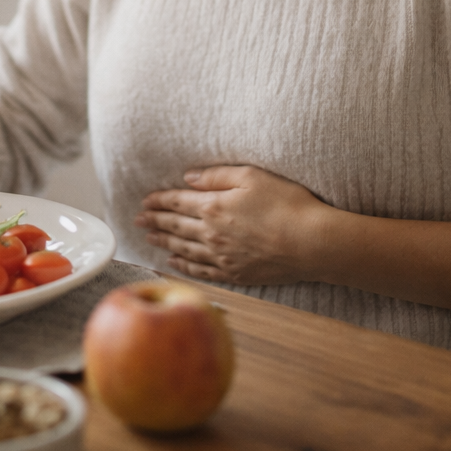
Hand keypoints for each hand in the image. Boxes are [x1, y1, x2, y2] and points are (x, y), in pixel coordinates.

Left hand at [135, 165, 330, 286]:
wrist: (312, 243)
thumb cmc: (287, 204)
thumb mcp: (252, 176)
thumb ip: (216, 176)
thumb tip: (189, 178)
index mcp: (213, 206)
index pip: (176, 202)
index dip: (158, 200)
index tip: (145, 200)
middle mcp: (211, 233)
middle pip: (174, 226)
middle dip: (154, 221)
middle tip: (137, 220)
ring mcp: (221, 256)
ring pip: (183, 249)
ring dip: (163, 242)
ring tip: (149, 238)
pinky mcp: (235, 274)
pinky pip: (200, 270)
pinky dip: (184, 265)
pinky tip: (174, 262)